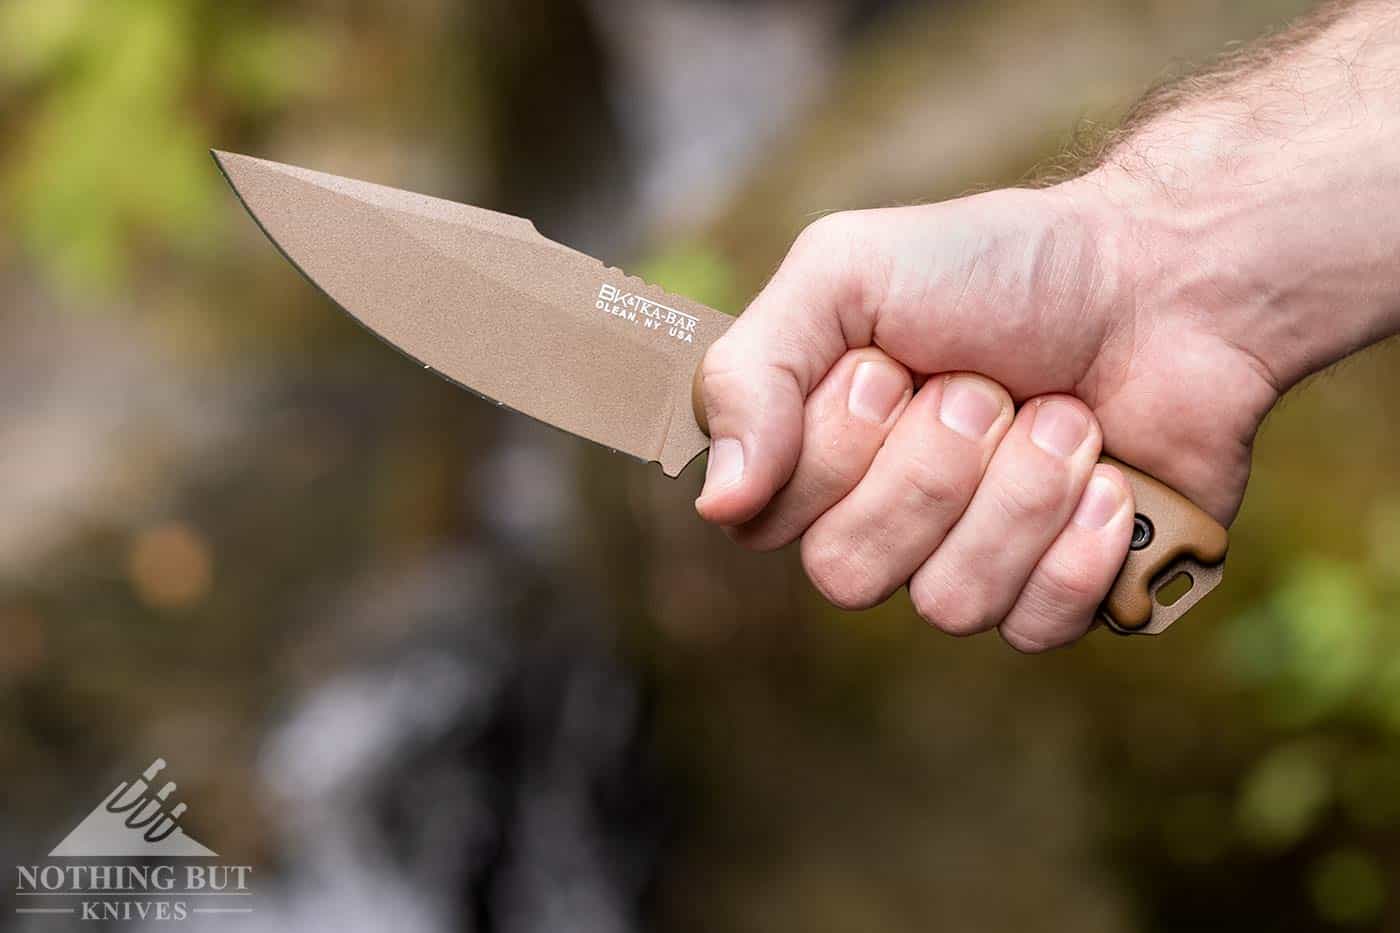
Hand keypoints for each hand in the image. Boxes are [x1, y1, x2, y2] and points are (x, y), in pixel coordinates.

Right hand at [693, 182, 1278, 650]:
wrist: (1163, 279)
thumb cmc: (998, 267)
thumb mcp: (844, 272)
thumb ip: (751, 370)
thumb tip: (720, 502)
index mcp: (817, 454)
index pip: (766, 519)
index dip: (835, 448)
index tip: (888, 364)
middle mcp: (882, 522)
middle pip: (848, 574)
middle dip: (935, 464)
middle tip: (987, 386)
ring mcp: (971, 564)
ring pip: (947, 603)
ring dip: (1019, 490)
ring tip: (1064, 417)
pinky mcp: (1061, 596)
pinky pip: (1034, 626)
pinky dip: (1080, 543)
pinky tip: (1111, 482)